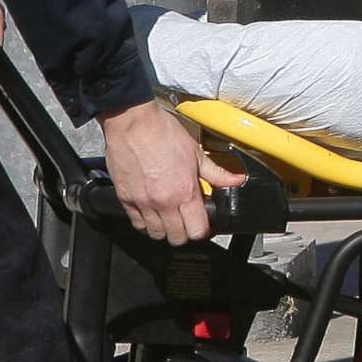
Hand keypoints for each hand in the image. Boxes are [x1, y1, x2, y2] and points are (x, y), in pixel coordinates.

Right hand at [99, 101, 246, 246]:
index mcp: (184, 191)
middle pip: (177, 238)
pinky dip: (145, 223)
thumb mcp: (196, 153)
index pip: (197, 230)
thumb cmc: (163, 134)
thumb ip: (217, 173)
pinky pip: (137, 224)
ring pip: (156, 234)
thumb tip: (236, 180)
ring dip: (165, 230)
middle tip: (188, 221)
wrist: (133, 124)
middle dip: (185, 233)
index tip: (204, 223)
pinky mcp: (125, 200)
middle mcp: (164, 202)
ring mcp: (143, 203)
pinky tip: (152, 212)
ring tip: (170, 217)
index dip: (203, 230)